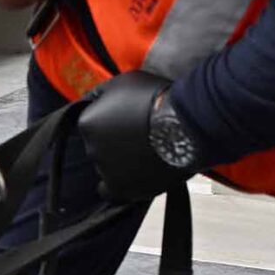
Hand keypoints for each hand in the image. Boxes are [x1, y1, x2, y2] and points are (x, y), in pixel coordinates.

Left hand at [74, 70, 201, 204]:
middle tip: (141, 136)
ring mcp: (106, 171)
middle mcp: (91, 148)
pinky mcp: (122, 189)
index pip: (93, 125)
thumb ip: (102, 94)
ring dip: (122, 161)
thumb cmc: (158, 97)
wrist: (186, 123)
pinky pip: (109, 192)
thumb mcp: (123, 81)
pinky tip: (130, 177)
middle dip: (116, 141)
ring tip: (146, 153)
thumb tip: (92, 101)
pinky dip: (118, 184)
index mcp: (88, 122)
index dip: (112, 122)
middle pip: (100, 147)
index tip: (129, 120)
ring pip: (108, 167)